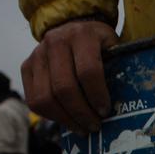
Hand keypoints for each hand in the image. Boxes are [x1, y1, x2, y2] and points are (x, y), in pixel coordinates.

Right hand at [21, 20, 119, 134]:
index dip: (97, 96)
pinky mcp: (26, 66)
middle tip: (95, 126)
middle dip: (81, 113)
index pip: (88, 71)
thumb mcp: (113, 46)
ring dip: (66, 119)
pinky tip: (67, 119)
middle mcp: (55, 41)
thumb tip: (128, 104)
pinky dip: (51, 116)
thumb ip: (118, 67)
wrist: (71, 25)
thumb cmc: (98, 44)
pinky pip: (34, 100)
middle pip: (64, 88)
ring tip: (82, 128)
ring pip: (45, 98)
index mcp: (82, 35)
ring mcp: (37, 54)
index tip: (106, 111)